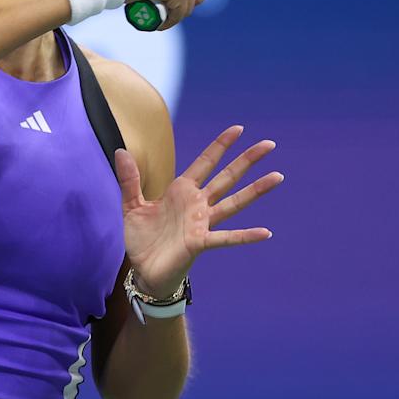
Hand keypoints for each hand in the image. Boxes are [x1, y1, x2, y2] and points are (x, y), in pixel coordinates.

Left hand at [114, 125, 283, 297]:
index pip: (205, 163)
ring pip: (234, 202)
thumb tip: (121, 150)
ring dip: (255, 190)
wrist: (144, 270)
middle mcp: (197, 204)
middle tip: (269, 143)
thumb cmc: (143, 238)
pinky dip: (245, 236)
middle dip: (247, 160)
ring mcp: (201, 223)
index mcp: (182, 191)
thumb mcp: (132, 205)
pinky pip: (226, 238)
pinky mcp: (199, 242)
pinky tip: (266, 232)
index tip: (238, 129)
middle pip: (227, 177)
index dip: (220, 146)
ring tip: (277, 176)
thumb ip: (129, 179)